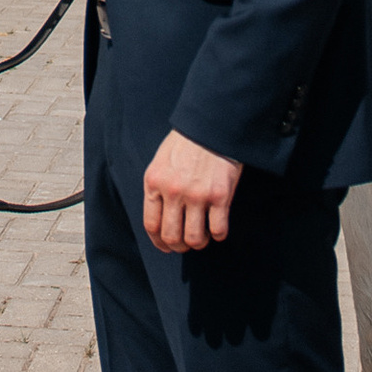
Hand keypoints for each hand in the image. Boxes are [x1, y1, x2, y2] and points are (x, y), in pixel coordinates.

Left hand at [141, 131, 242, 255]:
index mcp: (154, 182)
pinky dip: (218, 234)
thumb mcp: (160, 161)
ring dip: (198, 243)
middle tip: (185, 245)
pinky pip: (218, 229)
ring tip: (202, 237)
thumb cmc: (186, 142)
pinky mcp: (220, 195)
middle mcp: (173, 191)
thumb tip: (159, 216)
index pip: (151, 224)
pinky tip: (218, 228)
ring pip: (194, 238)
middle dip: (178, 247)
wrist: (212, 125)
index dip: (158, 242)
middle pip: (171, 236)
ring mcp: (197, 194)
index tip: (166, 246)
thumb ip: (157, 187)